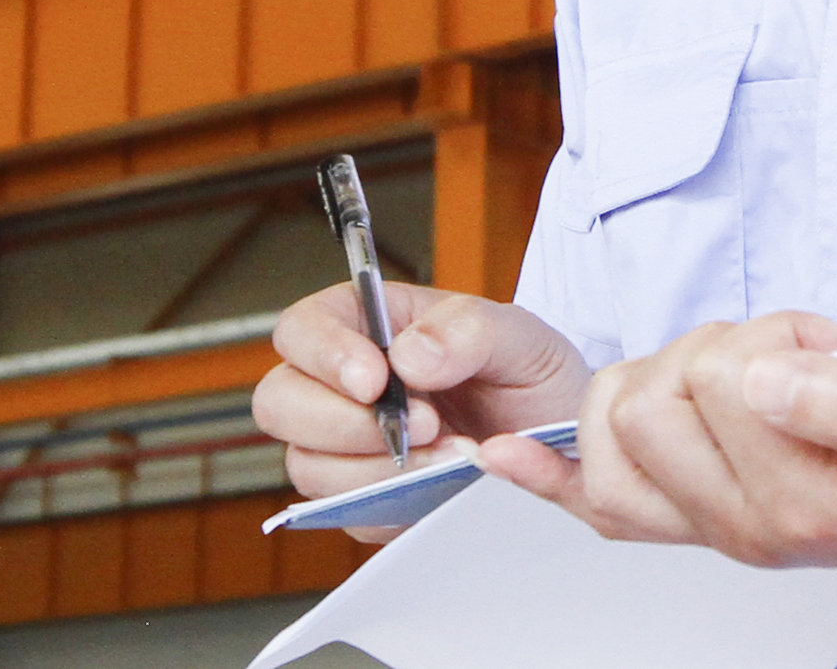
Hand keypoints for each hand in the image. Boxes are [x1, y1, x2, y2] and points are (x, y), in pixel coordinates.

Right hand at [255, 283, 590, 514]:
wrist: (557, 439)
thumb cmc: (528, 374)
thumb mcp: (517, 335)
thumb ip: (466, 330)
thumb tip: (408, 356)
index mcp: (368, 324)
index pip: (301, 328)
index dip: (322, 354)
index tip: (374, 379)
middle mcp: (342, 385)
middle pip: (280, 402)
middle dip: (345, 421)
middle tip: (425, 422)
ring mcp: (346, 446)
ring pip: (305, 464)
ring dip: (375, 466)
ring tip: (448, 451)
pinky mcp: (362, 499)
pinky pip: (343, 511)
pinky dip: (390, 501)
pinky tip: (438, 481)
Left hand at [476, 311, 836, 568]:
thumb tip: (765, 378)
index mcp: (805, 500)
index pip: (721, 379)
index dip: (779, 336)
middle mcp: (746, 525)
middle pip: (652, 399)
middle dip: (721, 348)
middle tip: (799, 356)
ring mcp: (716, 526)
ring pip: (617, 425)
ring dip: (677, 371)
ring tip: (761, 375)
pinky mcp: (702, 518)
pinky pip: (599, 504)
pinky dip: (551, 475)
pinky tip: (512, 456)